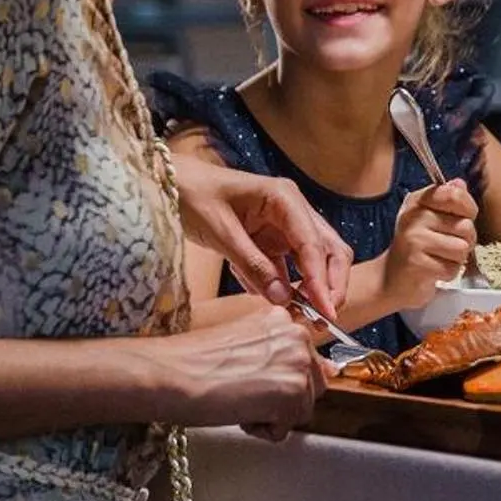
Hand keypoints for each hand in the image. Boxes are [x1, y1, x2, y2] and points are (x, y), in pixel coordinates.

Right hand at [150, 305, 328, 434]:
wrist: (170, 373)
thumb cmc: (194, 361)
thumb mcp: (246, 345)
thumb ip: (285, 354)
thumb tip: (333, 371)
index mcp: (284, 319)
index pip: (305, 361)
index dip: (280, 380)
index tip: (257, 381)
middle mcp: (297, 336)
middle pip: (311, 386)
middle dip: (282, 399)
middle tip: (244, 392)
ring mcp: (298, 363)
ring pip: (301, 409)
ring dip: (272, 415)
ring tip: (239, 401)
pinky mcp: (292, 393)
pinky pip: (286, 429)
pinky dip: (263, 430)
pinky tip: (239, 412)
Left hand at [172, 157, 351, 318]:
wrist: (171, 183)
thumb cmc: (194, 197)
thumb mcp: (221, 233)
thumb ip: (253, 265)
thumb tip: (284, 299)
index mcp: (285, 199)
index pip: (313, 245)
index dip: (322, 281)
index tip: (327, 312)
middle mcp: (292, 211)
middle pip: (327, 250)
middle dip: (329, 284)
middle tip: (324, 317)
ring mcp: (283, 226)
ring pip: (311, 260)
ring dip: (310, 288)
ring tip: (301, 315)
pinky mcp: (270, 240)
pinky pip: (286, 267)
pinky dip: (283, 285)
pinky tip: (267, 296)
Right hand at [378, 179, 479, 309]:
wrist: (390, 279)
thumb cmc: (416, 247)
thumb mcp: (430, 218)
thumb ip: (448, 200)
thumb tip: (460, 184)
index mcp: (418, 200)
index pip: (456, 195)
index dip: (468, 209)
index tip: (461, 217)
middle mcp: (414, 217)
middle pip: (465, 225)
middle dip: (465, 240)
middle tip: (448, 245)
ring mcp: (414, 240)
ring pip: (462, 248)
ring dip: (456, 259)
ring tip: (440, 258)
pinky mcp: (417, 264)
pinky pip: (452, 268)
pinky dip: (448, 273)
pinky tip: (434, 271)